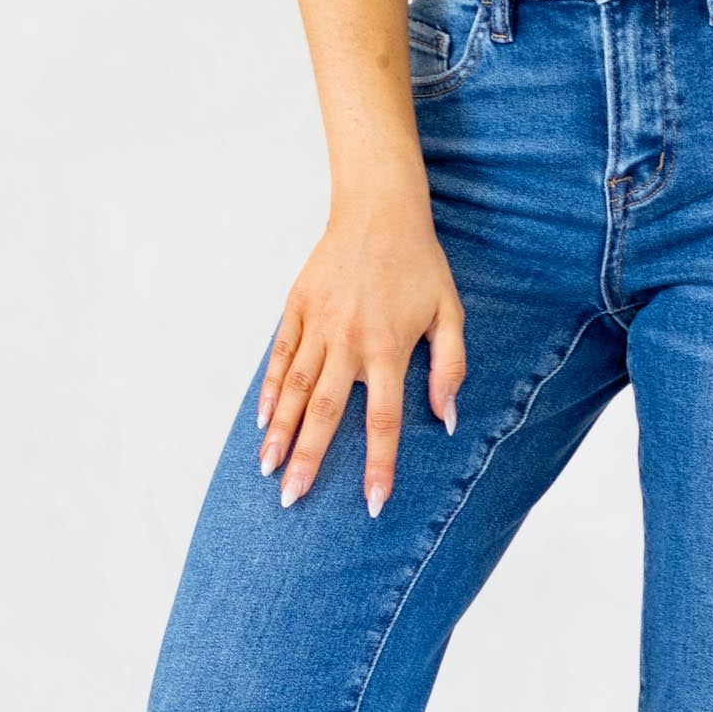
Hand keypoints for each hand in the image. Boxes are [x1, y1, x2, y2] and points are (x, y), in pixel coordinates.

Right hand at [256, 192, 467, 514]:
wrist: (378, 208)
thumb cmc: (420, 265)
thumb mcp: (450, 313)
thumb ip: (450, 368)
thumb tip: (447, 419)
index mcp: (389, 348)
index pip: (383, 420)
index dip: (378, 465)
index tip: (371, 503)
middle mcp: (349, 341)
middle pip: (325, 412)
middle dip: (309, 460)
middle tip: (293, 499)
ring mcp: (319, 324)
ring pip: (294, 389)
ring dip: (280, 433)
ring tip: (268, 471)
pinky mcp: (297, 307)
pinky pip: (280, 357)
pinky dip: (269, 391)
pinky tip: (262, 423)